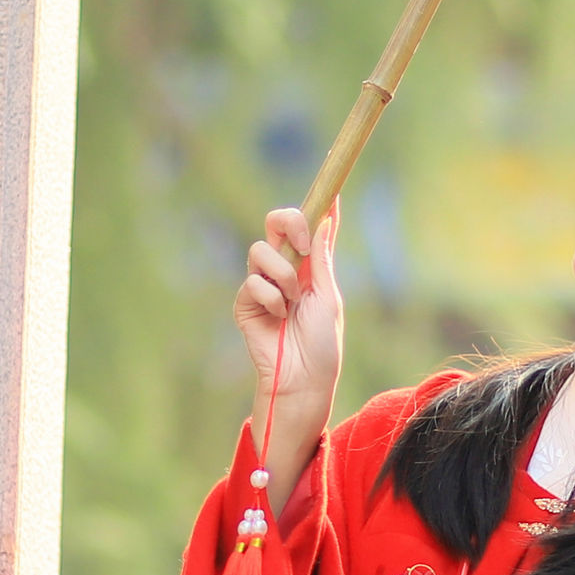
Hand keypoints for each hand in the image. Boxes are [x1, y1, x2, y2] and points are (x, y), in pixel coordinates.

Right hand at [235, 206, 343, 495]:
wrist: (304, 379)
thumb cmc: (322, 344)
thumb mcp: (328, 296)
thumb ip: (322, 257)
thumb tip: (328, 217)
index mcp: (308, 266)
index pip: (305, 226)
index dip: (313, 207)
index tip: (329, 195)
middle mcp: (283, 270)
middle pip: (275, 223)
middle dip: (289, 224)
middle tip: (302, 243)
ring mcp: (262, 285)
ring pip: (260, 251)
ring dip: (282, 275)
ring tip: (292, 302)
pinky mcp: (245, 304)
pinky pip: (252, 282)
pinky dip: (270, 297)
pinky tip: (279, 317)